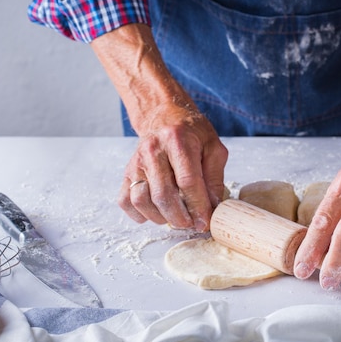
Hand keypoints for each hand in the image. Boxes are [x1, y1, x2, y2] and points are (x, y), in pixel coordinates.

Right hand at [119, 104, 227, 230]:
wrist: (165, 117)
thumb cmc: (192, 133)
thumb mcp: (213, 147)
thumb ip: (215, 176)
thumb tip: (214, 205)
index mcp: (178, 141)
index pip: (187, 181)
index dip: (197, 206)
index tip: (205, 221)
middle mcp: (153, 151)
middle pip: (163, 194)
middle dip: (179, 217)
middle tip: (191, 225)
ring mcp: (137, 161)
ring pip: (141, 199)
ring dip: (160, 217)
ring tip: (176, 219)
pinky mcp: (127, 171)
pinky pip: (125, 200)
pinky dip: (139, 214)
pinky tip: (156, 214)